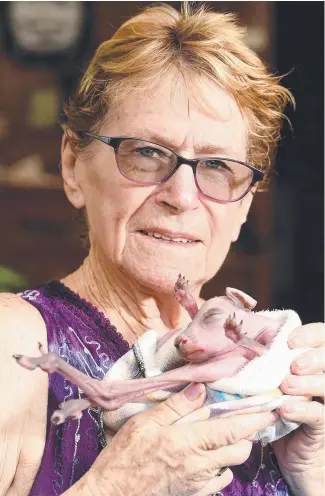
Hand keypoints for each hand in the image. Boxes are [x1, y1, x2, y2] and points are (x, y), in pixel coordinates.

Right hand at [77, 383, 277, 495]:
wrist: (112, 494)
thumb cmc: (125, 456)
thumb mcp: (145, 422)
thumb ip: (176, 405)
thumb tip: (201, 388)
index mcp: (188, 443)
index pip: (231, 430)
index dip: (253, 420)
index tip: (268, 409)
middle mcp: (200, 466)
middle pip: (240, 450)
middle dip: (247, 433)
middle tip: (242, 417)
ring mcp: (198, 483)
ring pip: (232, 464)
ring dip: (234, 448)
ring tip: (223, 433)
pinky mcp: (194, 494)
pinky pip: (220, 480)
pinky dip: (222, 465)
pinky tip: (208, 454)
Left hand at [272, 322, 324, 494]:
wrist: (293, 454)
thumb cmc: (275, 408)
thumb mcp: (269, 383)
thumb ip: (263, 366)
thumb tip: (235, 346)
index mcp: (310, 362)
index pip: (321, 337)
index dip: (310, 334)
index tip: (290, 340)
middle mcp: (321, 378)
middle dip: (313, 357)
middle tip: (295, 365)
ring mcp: (324, 402)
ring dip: (307, 383)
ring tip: (287, 386)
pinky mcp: (322, 425)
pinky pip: (319, 414)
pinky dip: (302, 410)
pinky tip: (286, 410)